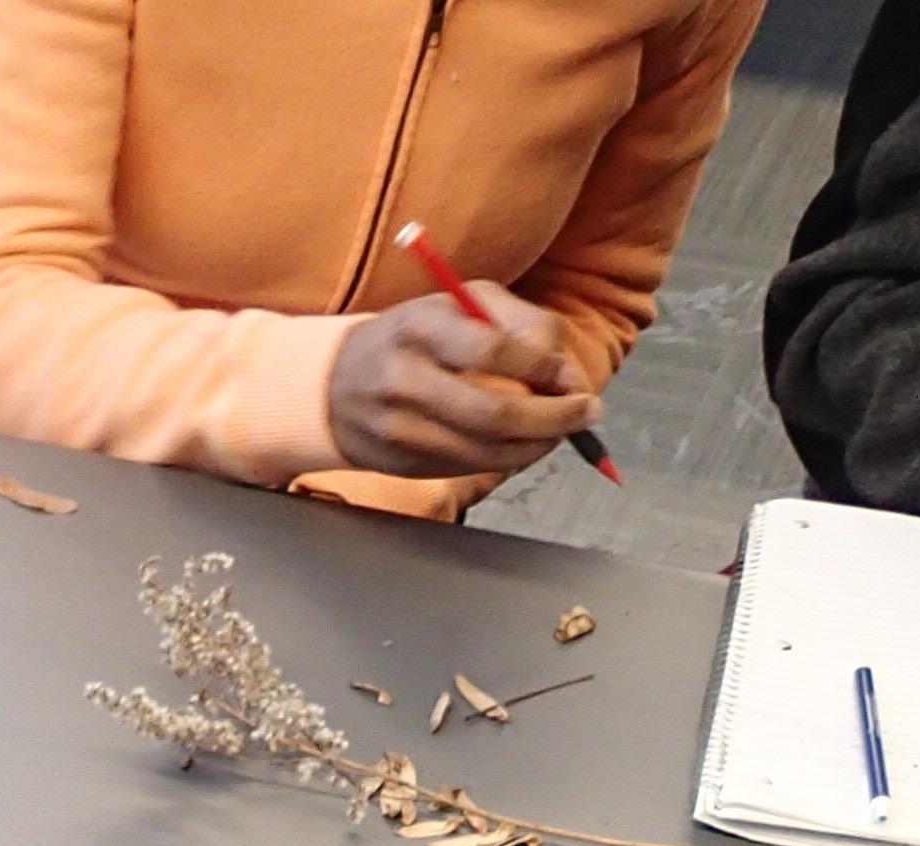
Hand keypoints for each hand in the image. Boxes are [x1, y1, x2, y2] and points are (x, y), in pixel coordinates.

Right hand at [324, 287, 603, 481]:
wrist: (332, 384)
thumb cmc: (412, 338)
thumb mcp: (459, 303)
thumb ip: (518, 323)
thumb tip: (565, 373)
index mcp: (419, 327)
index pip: (493, 350)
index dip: (543, 366)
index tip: (570, 376)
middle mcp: (404, 379)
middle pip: (494, 413)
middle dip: (553, 418)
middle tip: (587, 413)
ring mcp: (399, 429)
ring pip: (486, 451)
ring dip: (537, 445)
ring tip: (561, 430)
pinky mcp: (400, 464)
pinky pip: (468, 469)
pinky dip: (507, 460)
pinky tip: (523, 444)